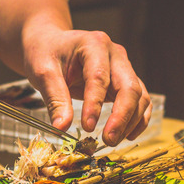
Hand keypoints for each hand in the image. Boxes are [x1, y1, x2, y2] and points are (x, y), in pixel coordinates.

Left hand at [0, 0, 150, 146]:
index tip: (87, 127)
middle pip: (129, 86)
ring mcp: (123, 67)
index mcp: (94, 44)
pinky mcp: (124, 80)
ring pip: (139, 95)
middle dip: (121, 116)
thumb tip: (62, 128)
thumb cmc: (45, 52)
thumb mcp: (43, 72)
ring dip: (130, 121)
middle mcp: (115, 54)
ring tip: (112, 141)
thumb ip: (54, 98)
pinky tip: (127, 135)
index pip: (99, 78)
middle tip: (108, 140)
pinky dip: (137, 118)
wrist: (50, 43)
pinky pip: (140, 100)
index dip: (95, 105)